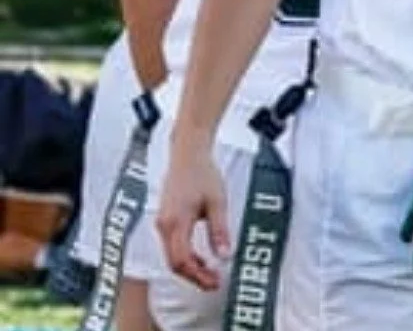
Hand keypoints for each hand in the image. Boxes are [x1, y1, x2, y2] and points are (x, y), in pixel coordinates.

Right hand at [156, 145, 229, 291]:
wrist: (187, 154)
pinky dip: (186, 256)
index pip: (182, 260)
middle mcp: (164, 226)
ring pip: (171, 256)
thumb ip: (219, 230)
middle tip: (214, 283)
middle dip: (194, 276)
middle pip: (174, 262)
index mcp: (176, 222)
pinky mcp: (165, 220)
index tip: (215, 282)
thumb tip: (225, 256)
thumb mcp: (217, 202)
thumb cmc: (203, 174)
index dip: (197, 276)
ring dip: (190, 267)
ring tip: (211, 272)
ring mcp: (162, 223)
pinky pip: (172, 246)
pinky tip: (202, 258)